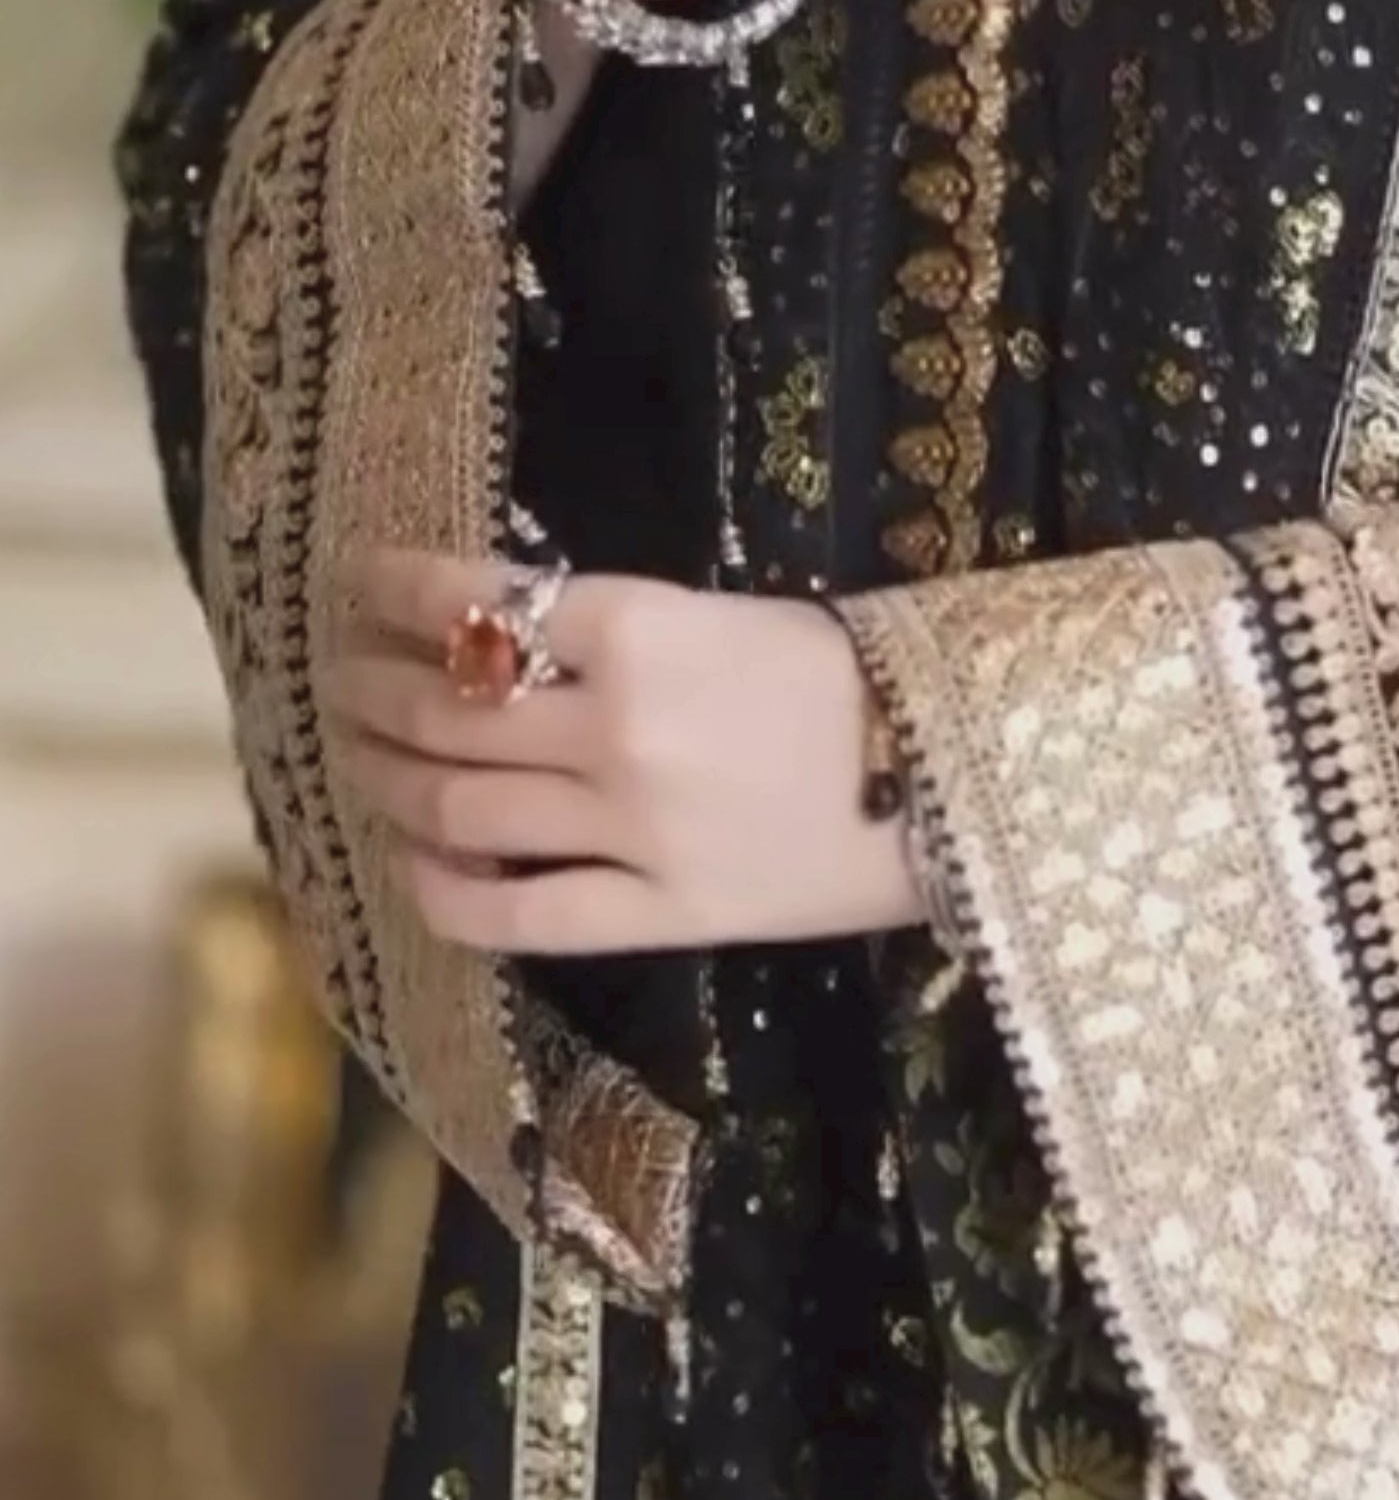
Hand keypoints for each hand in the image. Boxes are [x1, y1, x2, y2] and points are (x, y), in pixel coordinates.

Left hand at [329, 551, 922, 956]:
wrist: (957, 779)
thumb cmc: (852, 678)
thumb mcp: (728, 616)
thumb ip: (613, 632)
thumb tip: (496, 640)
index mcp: (641, 629)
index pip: (474, 605)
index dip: (394, 592)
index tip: (357, 587)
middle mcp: (618, 729)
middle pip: (447, 709)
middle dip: (373, 688)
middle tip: (341, 678)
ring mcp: (633, 830)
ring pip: (461, 805)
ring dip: (389, 778)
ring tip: (362, 759)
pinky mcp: (661, 912)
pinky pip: (519, 911)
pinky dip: (446, 888)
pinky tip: (416, 863)